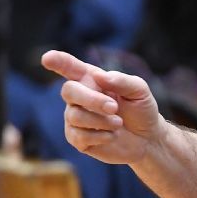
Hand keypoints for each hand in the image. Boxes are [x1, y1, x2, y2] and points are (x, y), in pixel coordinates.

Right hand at [41, 50, 162, 165]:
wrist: (148, 139)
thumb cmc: (141, 110)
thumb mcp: (139, 91)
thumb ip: (122, 81)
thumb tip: (101, 77)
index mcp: (91, 80)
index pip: (69, 67)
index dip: (57, 61)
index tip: (48, 58)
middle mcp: (78, 97)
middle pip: (69, 91)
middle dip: (91, 99)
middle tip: (114, 107)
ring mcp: (75, 118)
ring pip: (75, 116)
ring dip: (101, 120)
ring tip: (119, 123)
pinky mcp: (78, 139)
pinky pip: (79, 136)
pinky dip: (100, 136)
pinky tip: (113, 135)